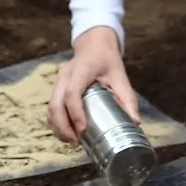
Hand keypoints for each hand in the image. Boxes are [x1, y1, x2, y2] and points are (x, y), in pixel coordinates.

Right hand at [49, 27, 139, 143]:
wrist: (93, 44)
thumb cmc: (107, 59)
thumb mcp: (120, 76)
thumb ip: (127, 98)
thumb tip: (135, 122)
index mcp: (81, 70)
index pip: (72, 93)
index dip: (76, 113)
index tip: (83, 129)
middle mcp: (65, 76)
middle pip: (55, 104)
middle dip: (63, 126)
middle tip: (76, 141)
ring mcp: (58, 82)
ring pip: (50, 108)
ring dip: (58, 127)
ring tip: (71, 141)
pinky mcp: (56, 88)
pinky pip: (51, 108)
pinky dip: (57, 122)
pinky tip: (67, 133)